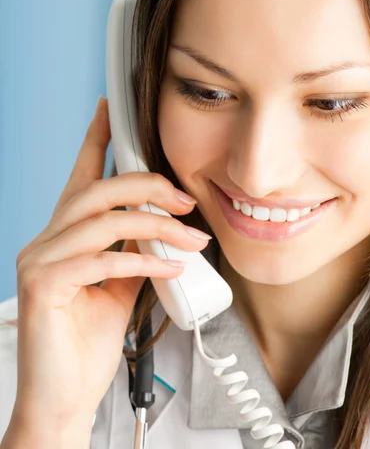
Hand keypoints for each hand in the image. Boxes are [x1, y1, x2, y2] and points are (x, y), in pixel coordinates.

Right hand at [11, 96, 209, 431]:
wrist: (66, 398)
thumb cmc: (88, 343)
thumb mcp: (120, 286)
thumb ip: (133, 251)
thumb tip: (164, 228)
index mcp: (66, 236)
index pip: (81, 177)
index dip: (95, 139)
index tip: (110, 110)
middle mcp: (46, 241)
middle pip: (98, 191)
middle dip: (148, 187)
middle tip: (186, 199)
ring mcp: (39, 261)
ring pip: (104, 221)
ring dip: (156, 228)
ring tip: (191, 238)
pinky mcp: (42, 286)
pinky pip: (101, 259)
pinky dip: (143, 262)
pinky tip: (170, 270)